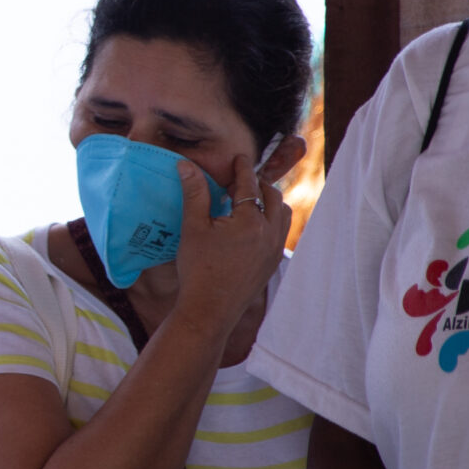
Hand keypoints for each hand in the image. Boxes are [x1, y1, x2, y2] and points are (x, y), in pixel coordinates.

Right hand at [169, 152, 290, 329]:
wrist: (209, 310)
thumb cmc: (198, 269)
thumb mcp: (192, 228)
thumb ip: (195, 193)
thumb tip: (187, 165)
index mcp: (250, 221)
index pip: (249, 184)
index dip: (242, 168)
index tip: (239, 158)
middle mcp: (269, 233)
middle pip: (271, 196)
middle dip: (257, 184)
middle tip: (238, 181)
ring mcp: (274, 249)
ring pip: (282, 214)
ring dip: (269, 202)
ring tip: (249, 201)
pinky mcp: (273, 263)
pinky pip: (280, 232)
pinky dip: (271, 220)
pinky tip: (252, 226)